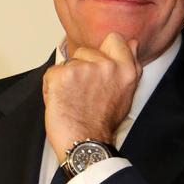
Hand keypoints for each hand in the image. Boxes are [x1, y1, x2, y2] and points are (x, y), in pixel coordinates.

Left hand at [43, 32, 141, 162]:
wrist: (85, 144)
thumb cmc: (103, 123)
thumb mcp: (126, 93)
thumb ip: (127, 65)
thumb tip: (132, 42)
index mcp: (125, 70)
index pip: (114, 39)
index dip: (104, 49)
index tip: (99, 65)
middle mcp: (106, 65)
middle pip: (84, 51)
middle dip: (80, 68)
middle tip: (85, 93)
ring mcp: (83, 68)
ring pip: (67, 62)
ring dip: (66, 78)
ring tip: (73, 99)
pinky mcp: (62, 74)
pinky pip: (52, 73)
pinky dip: (52, 86)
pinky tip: (62, 102)